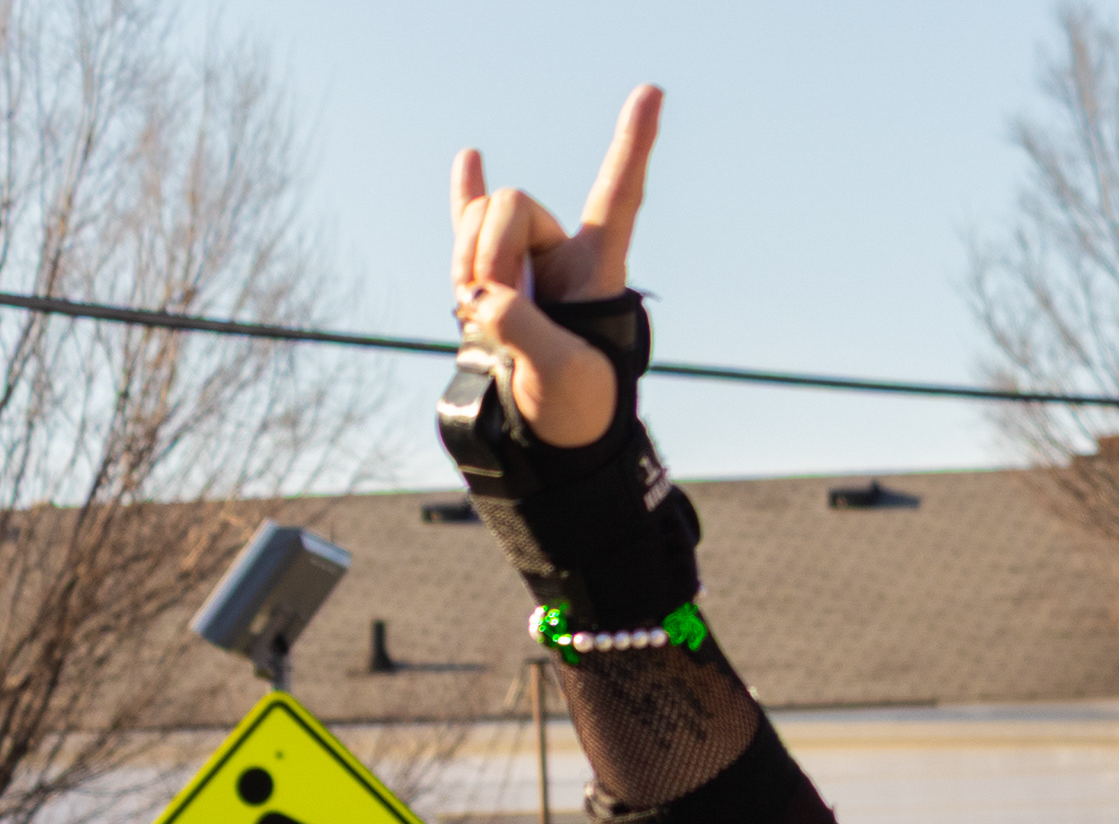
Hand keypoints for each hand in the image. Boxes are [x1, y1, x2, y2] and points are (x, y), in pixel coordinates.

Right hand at [450, 85, 663, 446]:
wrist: (552, 435)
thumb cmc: (578, 408)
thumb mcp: (562, 376)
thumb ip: (526, 332)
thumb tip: (486, 297)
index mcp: (599, 267)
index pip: (619, 196)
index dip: (634, 145)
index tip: (654, 92)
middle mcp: (564, 251)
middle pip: (512, 204)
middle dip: (488, 250)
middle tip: (493, 309)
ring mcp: (526, 259)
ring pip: (478, 219)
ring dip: (465, 260)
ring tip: (480, 314)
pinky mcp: (492, 277)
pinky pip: (471, 224)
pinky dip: (463, 197)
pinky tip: (469, 157)